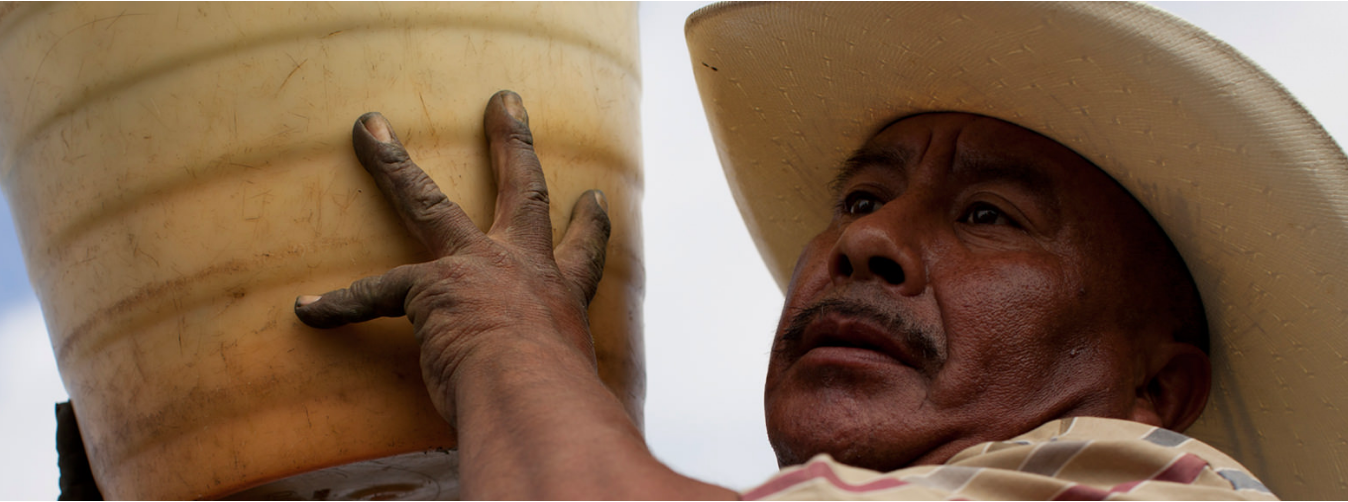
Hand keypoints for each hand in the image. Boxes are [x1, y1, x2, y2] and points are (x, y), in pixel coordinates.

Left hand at [293, 90, 610, 424]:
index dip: (588, 224)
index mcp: (562, 294)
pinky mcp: (428, 289)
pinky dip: (339, 306)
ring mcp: (474, 268)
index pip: (582, 251)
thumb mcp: (575, 390)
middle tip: (504, 104)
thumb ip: (565, 393)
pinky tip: (308, 311)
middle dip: (511, 142)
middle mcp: (522, 266)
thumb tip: (573, 439)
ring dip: (394, 164)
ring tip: (370, 129)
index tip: (590, 198)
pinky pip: (372, 293)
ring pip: (428, 201)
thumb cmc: (559, 404)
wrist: (533, 397)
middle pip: (521, 189)